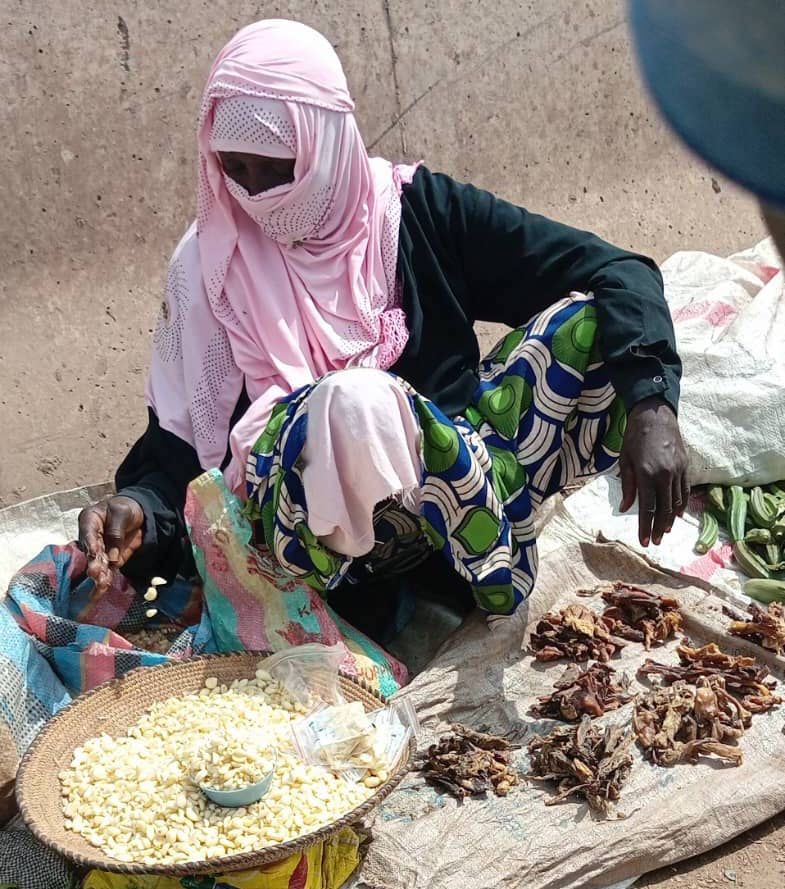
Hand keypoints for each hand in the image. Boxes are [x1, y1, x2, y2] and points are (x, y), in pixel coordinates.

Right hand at [78, 496, 144, 591]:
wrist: (138, 512)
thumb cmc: (126, 507)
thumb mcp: (122, 513)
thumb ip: (116, 532)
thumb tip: (113, 557)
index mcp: (89, 520)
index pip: (88, 533)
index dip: (90, 544)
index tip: (93, 553)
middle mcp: (90, 537)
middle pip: (90, 552)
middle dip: (93, 563)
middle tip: (95, 574)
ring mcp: (99, 549)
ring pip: (97, 563)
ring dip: (99, 575)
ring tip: (100, 586)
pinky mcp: (110, 558)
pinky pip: (107, 570)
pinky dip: (106, 579)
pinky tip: (103, 590)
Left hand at [619, 398, 688, 546]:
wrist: (655, 415)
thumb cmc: (634, 438)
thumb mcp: (624, 460)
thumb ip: (627, 485)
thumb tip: (625, 508)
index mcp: (646, 473)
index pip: (647, 507)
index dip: (646, 526)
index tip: (644, 541)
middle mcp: (665, 474)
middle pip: (664, 508)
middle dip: (659, 528)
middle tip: (655, 541)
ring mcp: (678, 470)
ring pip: (677, 502)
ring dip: (670, 519)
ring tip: (664, 532)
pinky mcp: (686, 466)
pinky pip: (685, 490)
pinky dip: (681, 504)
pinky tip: (676, 514)